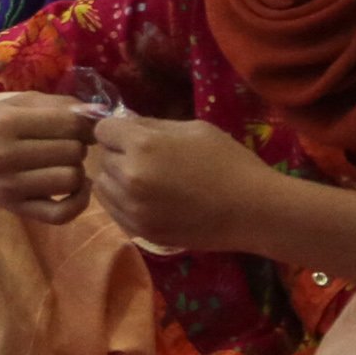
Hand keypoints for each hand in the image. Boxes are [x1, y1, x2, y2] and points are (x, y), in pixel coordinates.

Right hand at [0, 92, 95, 223]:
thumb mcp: (20, 104)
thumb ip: (60, 104)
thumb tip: (99, 113)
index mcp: (5, 123)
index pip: (70, 124)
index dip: (85, 124)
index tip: (79, 127)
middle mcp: (4, 155)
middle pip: (73, 151)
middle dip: (77, 146)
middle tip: (65, 145)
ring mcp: (9, 186)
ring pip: (71, 179)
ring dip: (76, 170)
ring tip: (64, 164)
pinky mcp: (15, 209)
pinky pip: (62, 213)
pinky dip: (79, 201)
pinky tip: (76, 188)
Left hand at [86, 114, 272, 254]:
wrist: (253, 211)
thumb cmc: (229, 162)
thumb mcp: (193, 129)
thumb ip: (153, 125)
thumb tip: (125, 123)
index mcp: (143, 145)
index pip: (103, 130)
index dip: (117, 130)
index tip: (132, 136)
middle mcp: (130, 177)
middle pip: (103, 158)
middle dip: (119, 155)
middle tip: (147, 160)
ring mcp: (132, 208)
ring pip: (102, 186)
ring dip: (116, 180)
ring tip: (146, 180)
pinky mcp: (139, 230)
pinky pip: (113, 210)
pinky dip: (123, 202)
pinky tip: (149, 199)